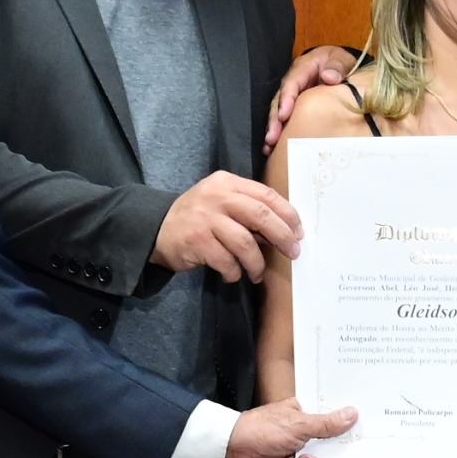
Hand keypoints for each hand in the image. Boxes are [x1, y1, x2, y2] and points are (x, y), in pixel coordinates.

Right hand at [154, 171, 304, 282]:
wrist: (158, 229)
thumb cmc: (199, 217)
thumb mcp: (222, 202)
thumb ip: (248, 209)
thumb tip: (284, 231)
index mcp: (228, 183)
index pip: (266, 195)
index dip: (288, 214)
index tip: (299, 232)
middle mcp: (217, 196)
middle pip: (261, 216)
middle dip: (282, 237)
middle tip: (293, 253)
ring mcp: (205, 218)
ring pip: (246, 243)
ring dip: (257, 263)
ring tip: (257, 273)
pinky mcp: (196, 241)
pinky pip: (226, 261)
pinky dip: (234, 272)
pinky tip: (233, 275)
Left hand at [225, 400, 358, 457]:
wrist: (233, 450)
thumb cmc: (262, 428)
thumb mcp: (298, 423)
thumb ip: (327, 423)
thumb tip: (353, 413)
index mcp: (316, 416)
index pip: (345, 425)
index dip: (363, 436)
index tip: (381, 449)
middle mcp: (315, 436)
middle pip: (343, 452)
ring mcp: (307, 455)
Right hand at [262, 44, 361, 153]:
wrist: (345, 68)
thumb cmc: (341, 63)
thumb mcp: (341, 60)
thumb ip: (336, 66)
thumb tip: (329, 77)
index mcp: (304, 67)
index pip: (291, 82)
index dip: (286, 98)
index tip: (284, 115)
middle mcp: (294, 82)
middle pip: (280, 100)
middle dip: (275, 119)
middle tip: (272, 137)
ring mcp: (293, 95)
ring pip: (279, 111)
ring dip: (274, 129)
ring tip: (269, 146)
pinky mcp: (295, 106)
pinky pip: (285, 119)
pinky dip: (280, 133)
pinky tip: (272, 149)